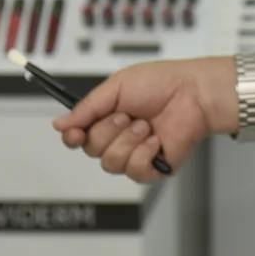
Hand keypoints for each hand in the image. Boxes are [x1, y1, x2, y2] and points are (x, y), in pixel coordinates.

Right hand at [52, 58, 233, 183]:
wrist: (194, 93)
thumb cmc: (163, 83)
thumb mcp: (117, 86)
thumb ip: (87, 108)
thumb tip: (60, 123)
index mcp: (108, 117)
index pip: (79, 137)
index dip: (73, 137)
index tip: (74, 132)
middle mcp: (119, 137)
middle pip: (92, 150)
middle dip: (108, 131)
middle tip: (127, 115)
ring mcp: (136, 153)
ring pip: (111, 163)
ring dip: (128, 141)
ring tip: (145, 125)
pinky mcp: (154, 167)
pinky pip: (135, 172)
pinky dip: (144, 154)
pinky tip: (156, 140)